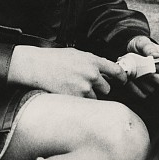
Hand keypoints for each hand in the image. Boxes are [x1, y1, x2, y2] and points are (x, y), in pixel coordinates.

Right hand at [8, 45, 126, 98]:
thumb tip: (104, 70)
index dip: (121, 78)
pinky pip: (84, 105)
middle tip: (84, 84)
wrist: (36, 66)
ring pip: (95, 98)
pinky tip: (67, 93)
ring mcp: (83, 88)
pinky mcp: (75, 99)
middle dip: (98, 88)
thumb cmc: (54, 59)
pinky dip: (78, 102)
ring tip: (72, 88)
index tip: (122, 81)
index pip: (115, 71)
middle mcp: (91, 74)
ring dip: (87, 96)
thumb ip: (91, 61)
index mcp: (92, 61)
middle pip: (106, 88)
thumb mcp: (75, 54)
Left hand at [126, 35, 158, 98]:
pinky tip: (128, 79)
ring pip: (152, 89)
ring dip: (140, 81)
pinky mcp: (145, 91)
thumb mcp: (142, 42)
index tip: (150, 62)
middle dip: (150, 76)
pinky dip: (133, 87)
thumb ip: (148, 47)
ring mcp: (155, 85)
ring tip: (132, 71)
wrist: (129, 53)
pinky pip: (141, 94)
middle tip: (140, 69)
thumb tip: (155, 55)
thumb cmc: (139, 47)